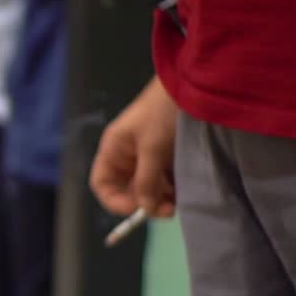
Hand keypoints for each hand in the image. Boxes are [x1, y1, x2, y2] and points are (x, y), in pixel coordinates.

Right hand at [90, 78, 178, 217]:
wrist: (193, 84)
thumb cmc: (163, 113)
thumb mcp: (152, 148)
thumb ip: (146, 181)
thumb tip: (145, 209)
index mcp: (114, 149)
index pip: (102, 184)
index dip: (115, 200)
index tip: (137, 208)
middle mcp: (128, 154)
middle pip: (127, 188)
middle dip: (144, 202)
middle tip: (168, 210)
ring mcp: (148, 154)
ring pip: (148, 185)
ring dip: (161, 196)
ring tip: (179, 200)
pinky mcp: (167, 153)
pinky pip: (164, 177)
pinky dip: (172, 187)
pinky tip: (184, 189)